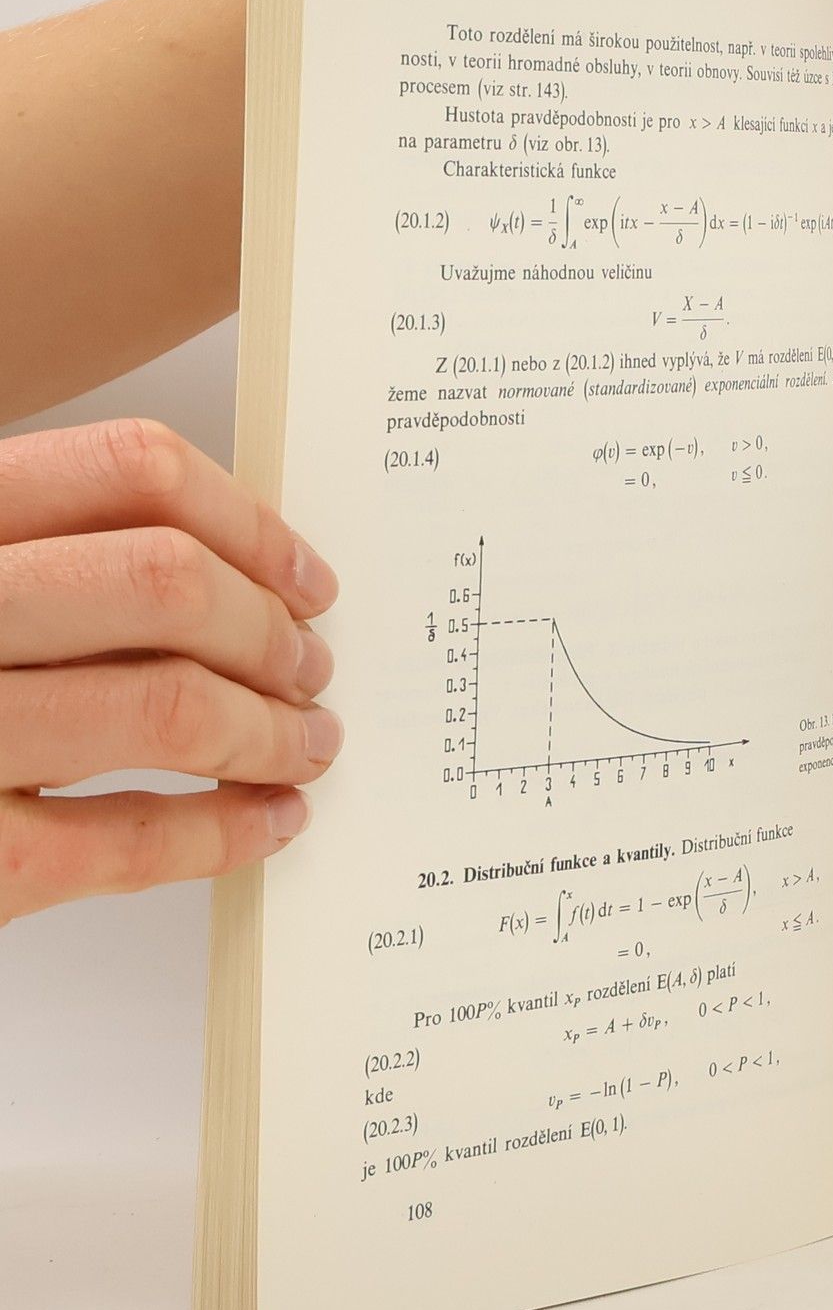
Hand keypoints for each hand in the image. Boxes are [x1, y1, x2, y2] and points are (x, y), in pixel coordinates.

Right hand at [0, 419, 342, 924]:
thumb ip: (46, 557)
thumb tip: (233, 575)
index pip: (129, 469)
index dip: (251, 524)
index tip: (306, 579)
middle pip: (165, 582)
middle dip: (269, 632)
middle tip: (310, 670)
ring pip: (164, 705)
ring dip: (269, 731)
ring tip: (305, 745)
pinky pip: (123, 840)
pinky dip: (222, 831)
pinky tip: (265, 822)